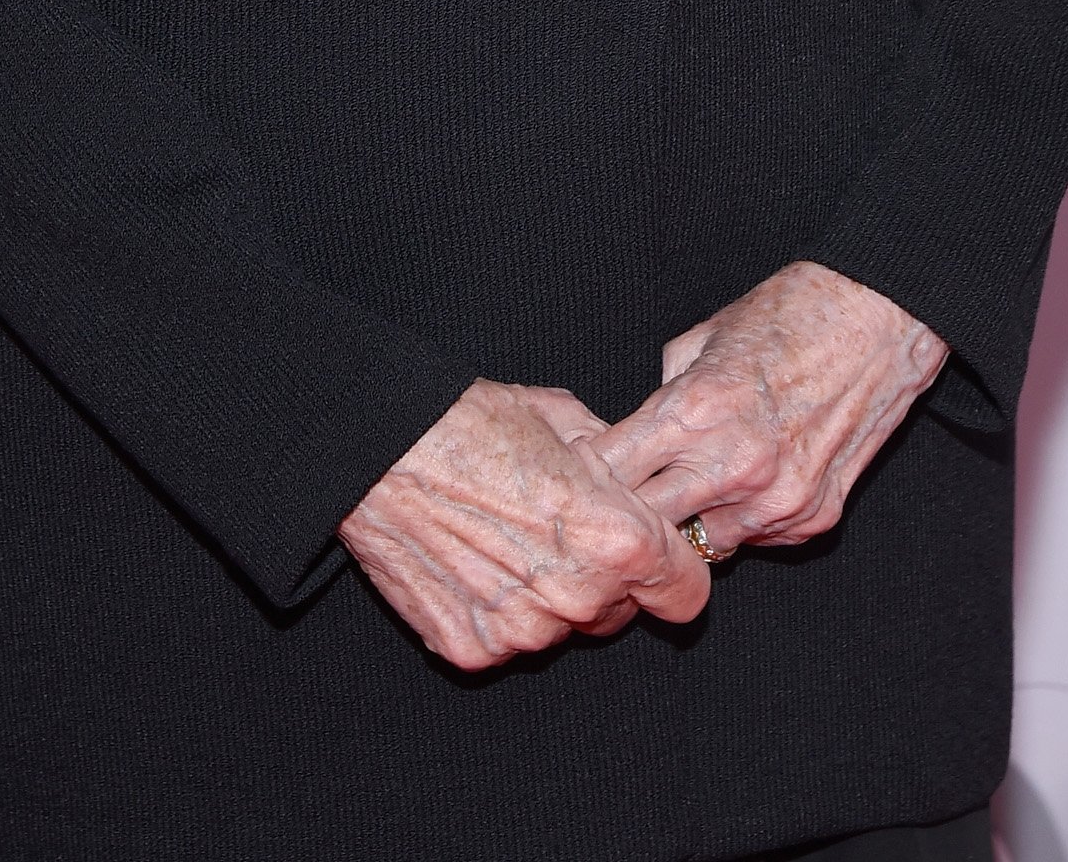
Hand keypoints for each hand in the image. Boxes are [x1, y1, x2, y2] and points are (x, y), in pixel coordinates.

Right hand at [340, 378, 711, 669]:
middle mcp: (578, 598)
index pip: (686, 594)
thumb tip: (634, 483)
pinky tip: (472, 562)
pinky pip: (507, 640)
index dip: (673, 571)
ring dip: (550, 596)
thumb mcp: (566, 419)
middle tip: (560, 531)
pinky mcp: (473, 649)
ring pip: (563, 628)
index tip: (654, 558)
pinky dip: (497, 610)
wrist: (382, 450)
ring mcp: (523, 632)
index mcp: (616, 540)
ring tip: (506, 539)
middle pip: (622, 613)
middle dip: (606, 578)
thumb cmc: (473, 423)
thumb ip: (616, 464)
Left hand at [600, 261, 947, 555]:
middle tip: (618, 503)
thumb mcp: (704, 338)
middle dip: (629, 515)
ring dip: (688, 523)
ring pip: (701, 546)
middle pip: (648, 525)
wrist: (879, 316)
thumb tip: (640, 431)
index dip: (587, 476)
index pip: (613, 473)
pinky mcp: (813, 518)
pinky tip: (748, 480)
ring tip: (690, 487)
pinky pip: (757, 538)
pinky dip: (742, 518)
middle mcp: (734, 466)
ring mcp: (777, 500)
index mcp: (695, 413)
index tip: (575, 477)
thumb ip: (667, 393)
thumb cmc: (789, 314)